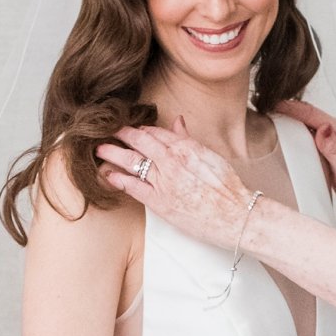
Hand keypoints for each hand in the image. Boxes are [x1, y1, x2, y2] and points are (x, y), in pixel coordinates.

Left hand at [97, 120, 251, 252]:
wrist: (236, 215)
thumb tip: (178, 121)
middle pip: (139, 141)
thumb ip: (190, 139)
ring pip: (132, 161)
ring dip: (113, 153)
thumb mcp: (211, 156)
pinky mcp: (160, 201)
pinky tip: (106, 174)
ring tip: (99, 149)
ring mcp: (164, 180)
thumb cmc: (228, 189)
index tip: (130, 129)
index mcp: (186, 147)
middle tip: (105, 130)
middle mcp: (173, 160)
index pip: (156, 131)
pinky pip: (132, 186)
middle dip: (120, 134)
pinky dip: (117, 179)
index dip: (140, 129)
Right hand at [276, 100, 335, 219]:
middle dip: (289, 109)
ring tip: (273, 115)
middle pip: (310, 114)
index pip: (314, 115)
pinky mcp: (330, 146)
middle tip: (267, 107)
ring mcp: (335, 138)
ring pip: (310, 123)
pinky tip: (288, 132)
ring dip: (292, 118)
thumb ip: (334, 149)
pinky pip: (312, 134)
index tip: (274, 105)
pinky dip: (298, 130)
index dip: (292, 109)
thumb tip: (323, 128)